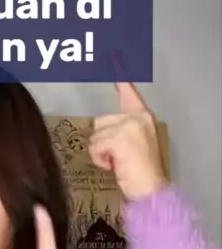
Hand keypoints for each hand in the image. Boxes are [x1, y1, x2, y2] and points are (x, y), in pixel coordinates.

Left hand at [88, 82, 167, 200]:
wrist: (152, 190)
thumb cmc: (143, 173)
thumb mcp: (134, 145)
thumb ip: (121, 131)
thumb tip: (99, 129)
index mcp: (143, 115)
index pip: (128, 92)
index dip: (120, 79)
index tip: (113, 58)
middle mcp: (137, 116)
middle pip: (100, 121)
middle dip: (102, 141)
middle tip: (117, 157)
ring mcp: (129, 125)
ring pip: (95, 134)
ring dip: (100, 151)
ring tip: (117, 162)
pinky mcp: (120, 137)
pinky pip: (95, 146)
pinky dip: (99, 159)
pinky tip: (114, 166)